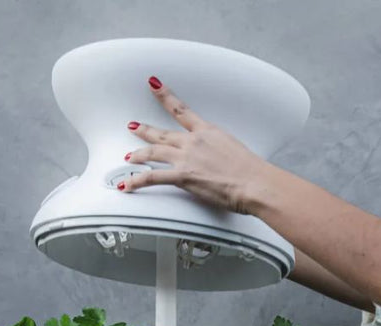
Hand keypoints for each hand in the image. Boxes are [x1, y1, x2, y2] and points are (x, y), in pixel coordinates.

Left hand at [120, 76, 272, 213]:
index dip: (165, 96)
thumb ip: (218, 149)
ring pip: (153, 152)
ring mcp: (185, 157)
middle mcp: (193, 141)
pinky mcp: (182, 175)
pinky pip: (152, 177)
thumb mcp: (233, 149)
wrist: (253, 181)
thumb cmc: (250, 169)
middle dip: (145, 130)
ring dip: (138, 154)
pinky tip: (127, 184)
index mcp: (207, 131)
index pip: (181, 109)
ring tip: (129, 156)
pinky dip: (136, 181)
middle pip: (162, 133)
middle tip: (134, 126)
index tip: (154, 85)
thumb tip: (217, 157)